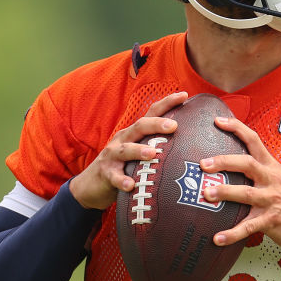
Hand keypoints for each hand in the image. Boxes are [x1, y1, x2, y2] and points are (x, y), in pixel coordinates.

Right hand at [69, 91, 188, 209]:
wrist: (92, 184)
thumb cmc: (124, 166)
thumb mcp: (139, 151)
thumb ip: (157, 145)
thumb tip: (189, 143)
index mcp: (134, 132)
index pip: (152, 113)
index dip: (167, 103)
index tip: (184, 95)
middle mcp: (123, 139)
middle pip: (140, 127)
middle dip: (157, 124)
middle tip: (174, 126)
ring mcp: (112, 156)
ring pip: (125, 150)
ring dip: (138, 150)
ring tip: (153, 154)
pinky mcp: (106, 173)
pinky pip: (114, 176)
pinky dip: (122, 180)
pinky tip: (131, 185)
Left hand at [200, 115, 280, 277]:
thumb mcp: (280, 179)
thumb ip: (260, 171)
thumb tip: (232, 165)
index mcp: (272, 167)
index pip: (254, 141)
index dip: (236, 128)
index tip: (217, 121)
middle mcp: (271, 180)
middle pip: (247, 164)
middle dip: (224, 162)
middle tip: (204, 164)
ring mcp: (271, 200)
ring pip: (245, 194)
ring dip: (224, 193)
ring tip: (206, 195)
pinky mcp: (272, 221)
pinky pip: (248, 227)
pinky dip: (232, 233)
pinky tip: (218, 239)